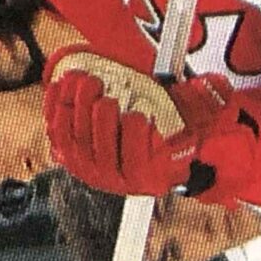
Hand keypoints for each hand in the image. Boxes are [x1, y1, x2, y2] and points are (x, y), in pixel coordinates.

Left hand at [44, 58, 226, 197]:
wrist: (153, 151)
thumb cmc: (176, 129)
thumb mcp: (199, 117)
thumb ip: (204, 102)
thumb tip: (204, 85)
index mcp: (150, 174)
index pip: (137, 163)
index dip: (133, 140)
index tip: (137, 114)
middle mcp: (117, 179)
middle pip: (100, 151)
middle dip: (99, 119)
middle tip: (105, 91)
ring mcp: (91, 170)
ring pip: (77, 143)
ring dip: (77, 110)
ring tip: (86, 81)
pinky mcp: (73, 156)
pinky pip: (58, 135)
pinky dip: (56, 109)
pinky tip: (61, 86)